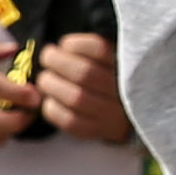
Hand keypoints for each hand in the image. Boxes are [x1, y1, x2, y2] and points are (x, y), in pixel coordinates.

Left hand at [34, 30, 135, 146]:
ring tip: (45, 78)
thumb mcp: (112, 57)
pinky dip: (52, 107)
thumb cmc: (113, 77)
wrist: (130, 114)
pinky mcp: (97, 130)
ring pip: (75, 97)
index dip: (75, 44)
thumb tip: (60, 44)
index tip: (64, 44)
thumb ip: (93, 48)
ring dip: (50, 84)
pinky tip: (50, 99)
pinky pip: (69, 120)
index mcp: (128, 64)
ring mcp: (112, 113)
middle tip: (48, 57)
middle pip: (83, 73)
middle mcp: (123, 90)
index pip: (100, 49)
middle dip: (56, 61)